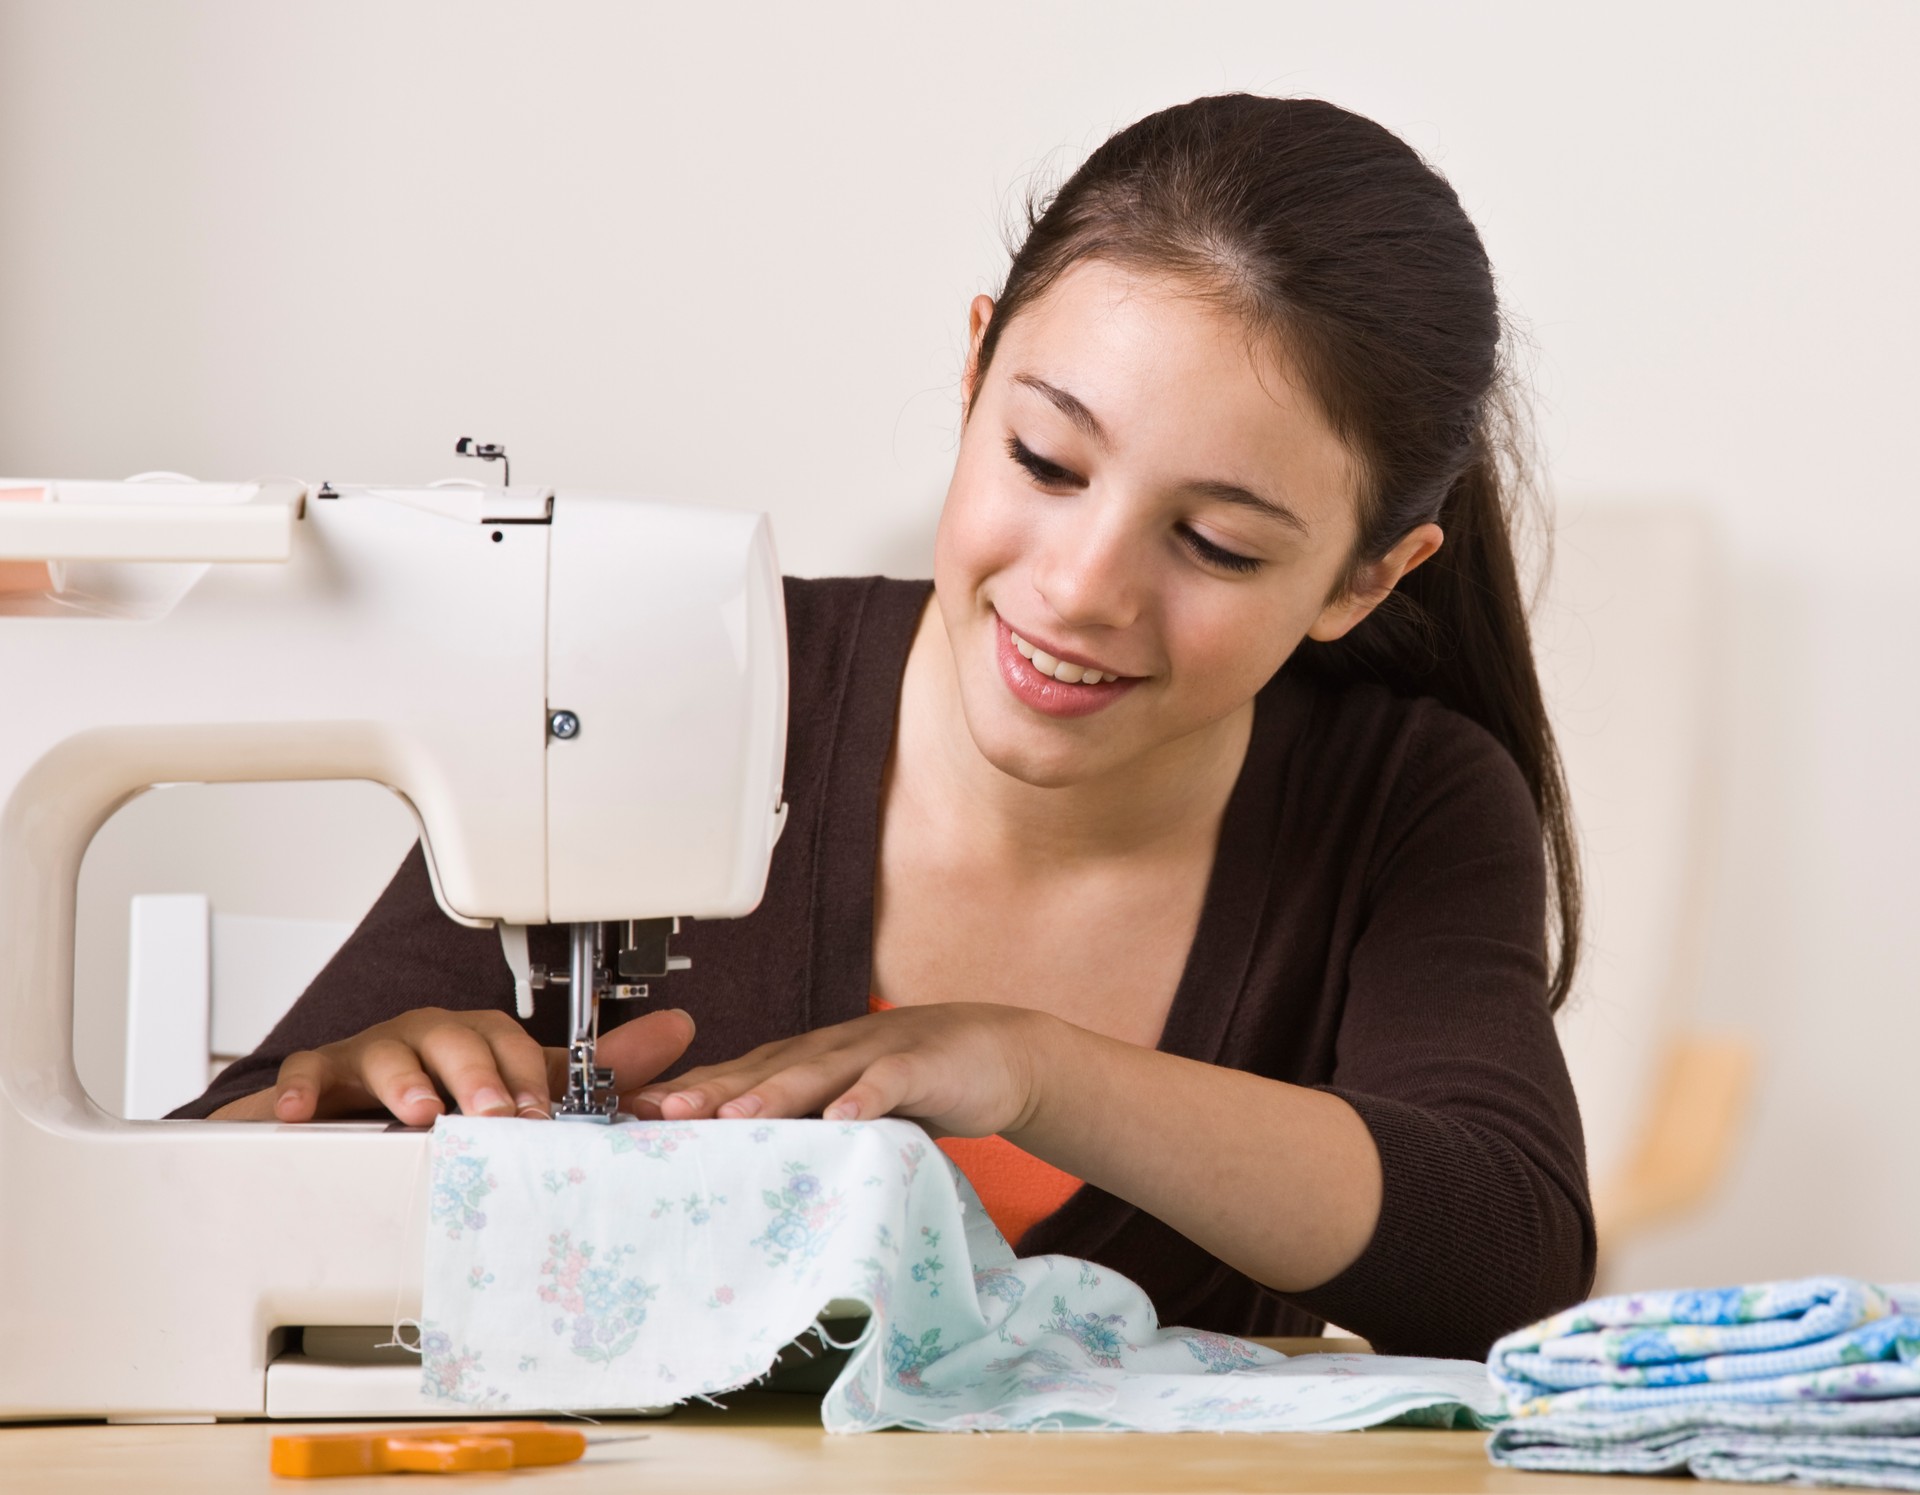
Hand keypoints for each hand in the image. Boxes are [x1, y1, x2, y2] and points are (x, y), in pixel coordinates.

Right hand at [207, 1006, 696, 1125]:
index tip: (547, 1114)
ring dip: (405, 1080)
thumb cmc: (444, 1093)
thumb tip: (678, 1030)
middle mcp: (431, 1038)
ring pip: (388, 1050)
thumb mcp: (522, 1084)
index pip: (513, 1044)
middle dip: (479, 1074)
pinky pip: (307, 1071)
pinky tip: (305, 1112)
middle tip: (497, 1115)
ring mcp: (373, 1052)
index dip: (531, 1075)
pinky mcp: (318, 1074)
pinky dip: (303, 1088)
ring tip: (420, 1114)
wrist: (350, 1110)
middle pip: (456, 1038)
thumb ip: (593, 1068)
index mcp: (481, 1041)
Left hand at [627, 1003, 1050, 1138]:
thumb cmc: (911, 1082)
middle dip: (713, 1090)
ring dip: (777, 1092)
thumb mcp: (845, 1101)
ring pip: (818, 1071)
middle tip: (668, 1114)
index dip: (691, 1090)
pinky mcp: (923, 1064)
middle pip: (764, 1069)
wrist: (997, 1051)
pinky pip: (890, 1080)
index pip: (738, 1073)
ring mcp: (875, 1052)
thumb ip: (799, 1126)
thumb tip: (733, 1170)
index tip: (638, 1115)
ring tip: (738, 1115)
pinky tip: (844, 1117)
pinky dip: (866, 1096)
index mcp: (805, 1060)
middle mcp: (830, 1050)